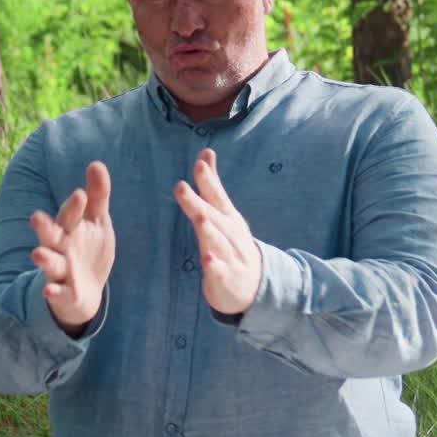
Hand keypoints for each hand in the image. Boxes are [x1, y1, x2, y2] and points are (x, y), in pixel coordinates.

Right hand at [31, 162, 114, 336]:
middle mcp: (60, 247)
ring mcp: (60, 271)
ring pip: (49, 263)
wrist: (84, 291)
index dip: (74, 206)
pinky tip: (49, 290)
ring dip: (43, 259)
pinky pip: (56, 292)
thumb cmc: (88, 249)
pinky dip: (53, 292)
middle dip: (44, 227)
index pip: (69, 215)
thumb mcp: (97, 222)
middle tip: (36, 218)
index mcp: (68, 228)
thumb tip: (96, 163)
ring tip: (37, 254)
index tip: (80, 195)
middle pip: (49, 235)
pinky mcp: (63, 293)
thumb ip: (97, 195)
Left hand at [174, 149, 261, 314]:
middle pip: (212, 216)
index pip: (217, 196)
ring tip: (199, 217)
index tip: (200, 162)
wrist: (255, 285)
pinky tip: (207, 258)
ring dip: (208, 229)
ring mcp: (230, 256)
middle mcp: (230, 234)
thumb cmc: (232, 243)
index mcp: (227, 217)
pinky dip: (214, 265)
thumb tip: (206, 152)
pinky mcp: (226, 278)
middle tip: (180, 186)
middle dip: (197, 202)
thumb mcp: (224, 213)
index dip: (208, 180)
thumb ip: (212, 184)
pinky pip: (219, 271)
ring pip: (217, 241)